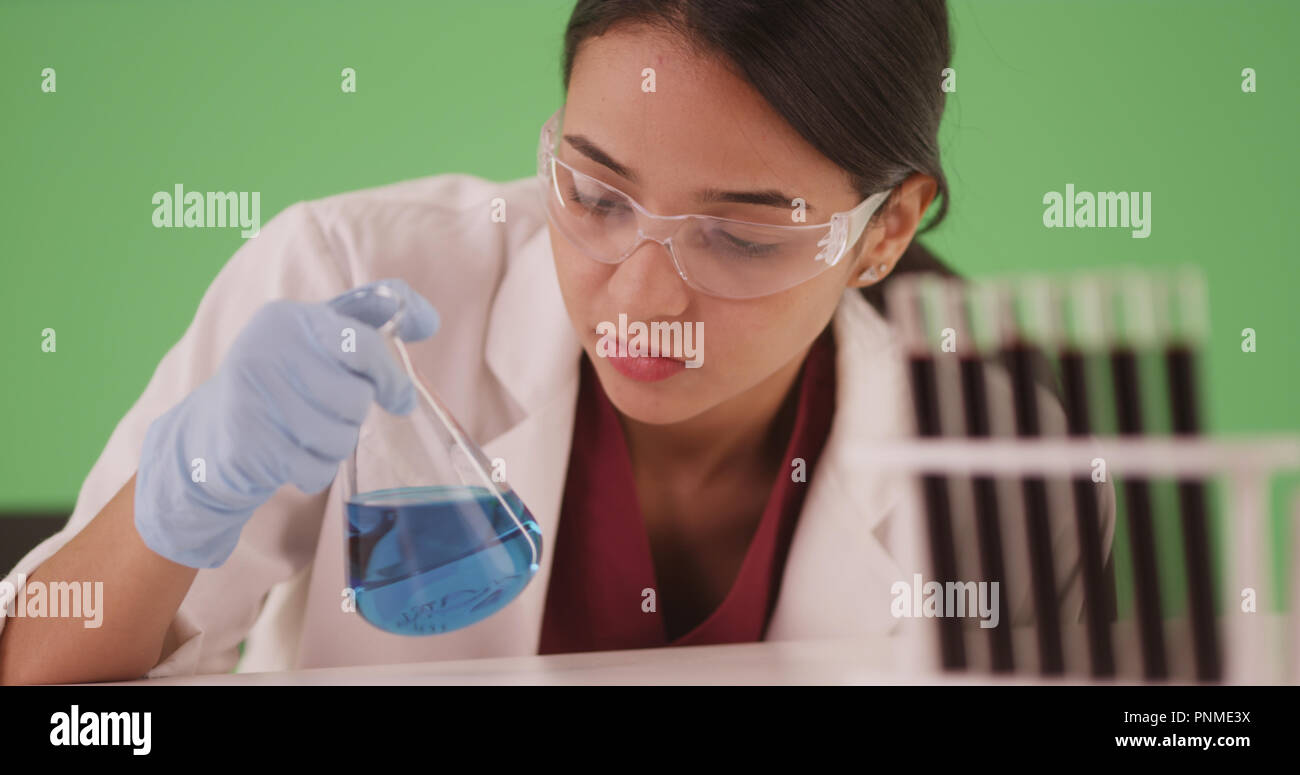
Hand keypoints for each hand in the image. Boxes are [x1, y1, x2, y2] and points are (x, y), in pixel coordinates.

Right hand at [134, 278, 438, 568]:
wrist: (210, 437)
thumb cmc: (285, 384)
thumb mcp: (320, 341)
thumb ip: (373, 321)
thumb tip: (429, 321)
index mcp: (292, 318)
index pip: (363, 344)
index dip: (390, 376)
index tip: (399, 398)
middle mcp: (266, 347)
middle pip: (356, 399)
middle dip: (353, 417)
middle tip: (328, 413)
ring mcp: (251, 394)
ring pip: (339, 437)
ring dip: (335, 447)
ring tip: (307, 434)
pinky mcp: (245, 441)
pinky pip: (315, 469)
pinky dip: (314, 472)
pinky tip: (291, 458)